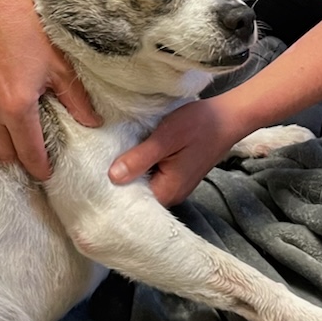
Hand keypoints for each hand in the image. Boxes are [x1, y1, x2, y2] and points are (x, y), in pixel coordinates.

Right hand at [0, 0, 98, 176]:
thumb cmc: (29, 24)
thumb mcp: (60, 64)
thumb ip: (75, 99)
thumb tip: (93, 123)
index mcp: (15, 107)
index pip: (28, 154)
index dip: (40, 168)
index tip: (46, 173)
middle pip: (1, 154)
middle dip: (17, 156)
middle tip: (29, 149)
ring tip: (4, 139)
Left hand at [109, 95, 246, 206]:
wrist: (228, 117)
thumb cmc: (200, 124)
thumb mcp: (166, 137)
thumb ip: (140, 158)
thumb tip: (113, 177)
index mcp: (168, 190)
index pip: (131, 203)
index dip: (112, 191)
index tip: (94, 178)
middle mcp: (171, 194)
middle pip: (136, 196)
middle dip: (119, 181)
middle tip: (97, 166)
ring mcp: (175, 186)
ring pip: (143, 185)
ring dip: (130, 172)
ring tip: (109, 159)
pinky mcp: (176, 175)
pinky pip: (152, 177)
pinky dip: (141, 167)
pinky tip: (131, 155)